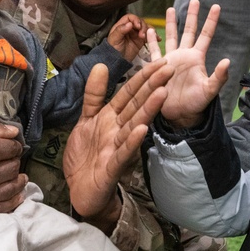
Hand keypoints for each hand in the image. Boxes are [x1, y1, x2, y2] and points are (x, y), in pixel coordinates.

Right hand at [0, 112, 26, 214]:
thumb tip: (14, 132)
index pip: (13, 148)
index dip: (14, 145)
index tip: (11, 145)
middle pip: (13, 167)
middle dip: (14, 161)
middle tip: (10, 159)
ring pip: (10, 188)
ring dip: (18, 180)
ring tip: (20, 177)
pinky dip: (12, 202)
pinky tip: (17, 196)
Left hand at [64, 58, 174, 229]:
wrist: (79, 189)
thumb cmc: (86, 156)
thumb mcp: (86, 120)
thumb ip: (94, 95)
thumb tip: (101, 65)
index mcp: (111, 118)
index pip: (129, 93)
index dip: (142, 77)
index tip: (160, 61)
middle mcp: (118, 130)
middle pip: (136, 106)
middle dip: (151, 87)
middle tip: (169, 68)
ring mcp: (117, 149)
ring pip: (134, 126)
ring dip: (147, 110)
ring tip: (161, 93)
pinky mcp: (112, 168)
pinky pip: (123, 153)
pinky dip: (132, 141)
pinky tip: (141, 130)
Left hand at [107, 13, 152, 61]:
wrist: (116, 61)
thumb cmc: (112, 49)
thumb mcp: (114, 39)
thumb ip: (120, 30)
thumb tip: (129, 24)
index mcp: (122, 25)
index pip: (131, 18)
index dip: (135, 20)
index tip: (138, 26)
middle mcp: (130, 28)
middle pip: (140, 22)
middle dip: (143, 27)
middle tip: (142, 35)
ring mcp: (136, 34)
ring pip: (145, 28)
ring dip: (149, 31)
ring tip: (148, 38)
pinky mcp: (141, 41)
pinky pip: (149, 36)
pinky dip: (154, 37)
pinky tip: (158, 39)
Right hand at [145, 0, 227, 128]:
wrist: (180, 114)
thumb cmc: (197, 103)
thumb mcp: (210, 90)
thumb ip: (219, 76)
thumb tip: (227, 61)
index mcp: (197, 58)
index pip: (205, 35)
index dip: (210, 21)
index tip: (216, 6)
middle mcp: (184, 55)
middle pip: (189, 31)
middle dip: (192, 16)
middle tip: (195, 0)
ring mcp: (171, 61)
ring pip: (171, 37)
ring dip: (171, 23)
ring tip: (171, 8)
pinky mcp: (158, 68)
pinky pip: (154, 52)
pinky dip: (151, 42)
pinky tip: (148, 31)